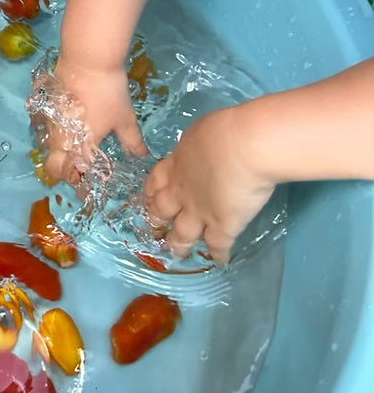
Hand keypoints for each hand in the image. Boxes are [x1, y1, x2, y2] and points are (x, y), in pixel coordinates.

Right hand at [28, 53, 146, 184]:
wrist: (87, 59)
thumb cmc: (108, 93)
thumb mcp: (124, 118)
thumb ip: (132, 141)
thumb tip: (142, 156)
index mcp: (79, 146)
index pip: (72, 173)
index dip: (78, 182)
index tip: (86, 184)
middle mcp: (60, 137)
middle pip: (54, 164)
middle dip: (64, 169)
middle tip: (80, 165)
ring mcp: (51, 120)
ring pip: (50, 144)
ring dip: (61, 150)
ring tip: (77, 145)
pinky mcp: (47, 104)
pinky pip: (50, 126)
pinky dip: (58, 131)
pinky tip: (71, 123)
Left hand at [144, 106, 277, 263]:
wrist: (243, 147)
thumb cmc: (223, 130)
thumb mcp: (200, 132)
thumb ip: (196, 146)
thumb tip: (200, 148)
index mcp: (177, 164)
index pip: (157, 180)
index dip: (152, 191)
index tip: (148, 198)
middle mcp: (182, 191)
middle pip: (163, 209)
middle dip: (157, 219)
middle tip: (154, 227)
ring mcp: (200, 211)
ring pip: (183, 234)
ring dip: (179, 244)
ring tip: (177, 253)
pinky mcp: (223, 225)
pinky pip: (218, 244)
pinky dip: (219, 255)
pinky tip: (220, 262)